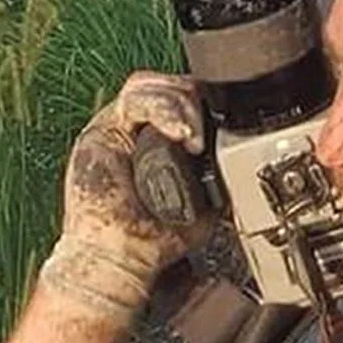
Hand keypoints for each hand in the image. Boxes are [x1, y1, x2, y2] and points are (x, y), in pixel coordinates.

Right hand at [60, 71, 208, 275]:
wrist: (122, 257)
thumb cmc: (153, 238)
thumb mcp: (205, 203)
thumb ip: (218, 175)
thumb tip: (241, 155)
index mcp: (161, 143)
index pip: (183, 98)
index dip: (203, 103)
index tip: (223, 121)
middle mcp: (137, 130)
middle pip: (168, 85)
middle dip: (194, 100)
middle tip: (204, 135)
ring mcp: (117, 129)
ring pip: (151, 86)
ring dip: (179, 105)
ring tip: (192, 137)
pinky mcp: (101, 132)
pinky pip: (133, 99)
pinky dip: (161, 109)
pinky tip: (179, 134)